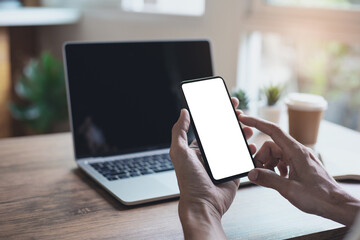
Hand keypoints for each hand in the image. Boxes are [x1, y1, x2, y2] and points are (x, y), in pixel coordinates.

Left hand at [170, 97, 255, 238]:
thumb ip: (180, 131)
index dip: (218, 114)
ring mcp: (223, 163)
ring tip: (247, 129)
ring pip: (235, 144)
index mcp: (198, 148)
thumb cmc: (189, 180)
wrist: (203, 204)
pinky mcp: (234, 172)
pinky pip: (243, 158)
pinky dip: (249, 151)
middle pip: (224, 133)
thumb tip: (183, 112)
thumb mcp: (179, 152)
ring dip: (242, 134)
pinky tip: (251, 146)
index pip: (209, 127)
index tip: (226, 103)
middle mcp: (211, 155)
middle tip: (240, 114)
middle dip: (233, 122)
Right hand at [239, 115, 359, 225]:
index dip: (257, 122)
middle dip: (261, 158)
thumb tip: (251, 173)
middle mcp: (298, 151)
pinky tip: (280, 179)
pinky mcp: (301, 165)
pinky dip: (277, 168)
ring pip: (276, 154)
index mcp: (296, 151)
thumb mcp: (288, 189)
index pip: (272, 130)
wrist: (336, 204)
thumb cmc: (318, 196)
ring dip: (269, 165)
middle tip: (258, 173)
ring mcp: (300, 157)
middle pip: (271, 146)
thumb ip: (268, 179)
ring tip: (270, 179)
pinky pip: (283, 160)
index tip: (244, 118)